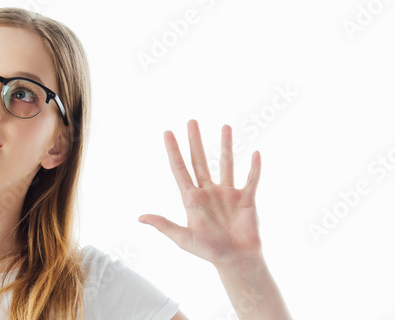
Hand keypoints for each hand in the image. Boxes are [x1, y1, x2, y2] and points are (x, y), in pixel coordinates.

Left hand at [139, 120, 262, 267]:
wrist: (236, 261)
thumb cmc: (209, 251)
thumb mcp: (183, 238)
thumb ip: (164, 225)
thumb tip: (140, 217)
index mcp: (192, 199)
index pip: (180, 169)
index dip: (173, 151)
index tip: (167, 132)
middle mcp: (209, 191)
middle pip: (200, 160)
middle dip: (195, 141)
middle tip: (191, 121)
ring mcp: (228, 193)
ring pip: (226, 163)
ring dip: (226, 145)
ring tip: (225, 126)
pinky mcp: (247, 199)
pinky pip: (251, 179)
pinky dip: (254, 168)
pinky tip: (255, 153)